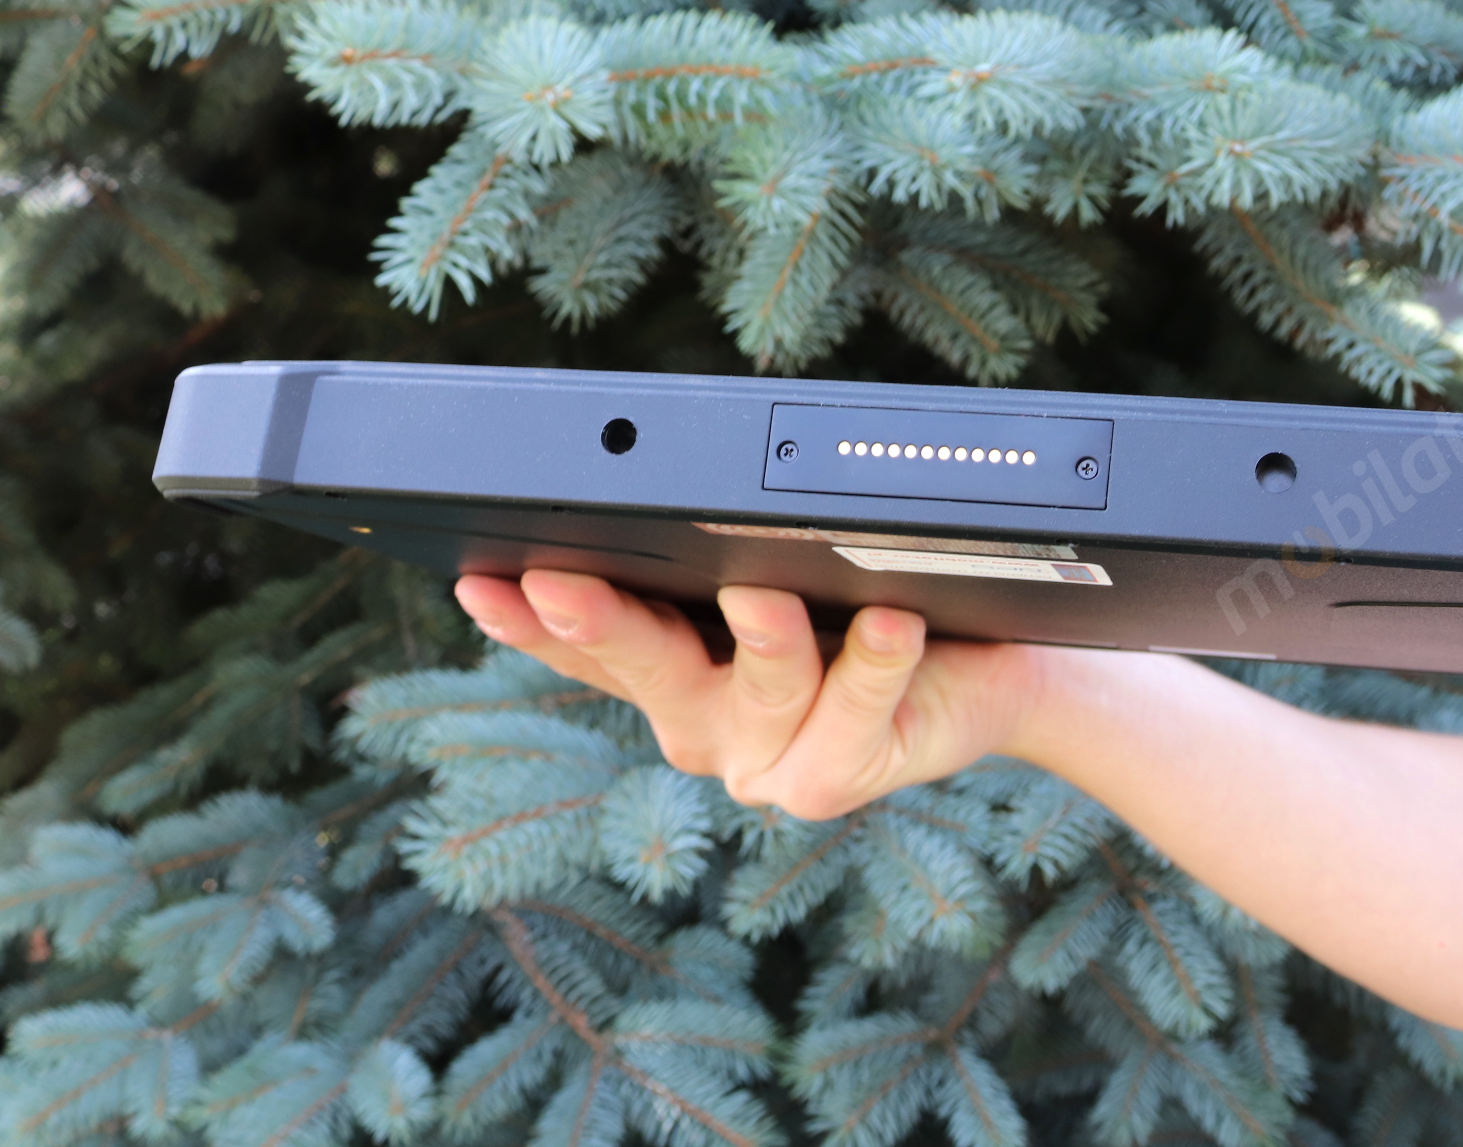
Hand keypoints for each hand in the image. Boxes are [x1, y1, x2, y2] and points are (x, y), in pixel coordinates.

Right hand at [453, 571, 1049, 818]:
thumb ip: (721, 548)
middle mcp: (701, 726)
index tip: (480, 578)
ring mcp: (764, 762)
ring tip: (764, 594)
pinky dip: (874, 661)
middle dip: (598, 622)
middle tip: (558, 579)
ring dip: (764, 638)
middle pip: (645, 667)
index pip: (584, 642)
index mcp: (669, 671)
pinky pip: (856, 709)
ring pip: (760, 688)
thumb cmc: (866, 598)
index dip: (526, 618)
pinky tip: (889, 621)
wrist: (982, 669)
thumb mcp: (784, 565)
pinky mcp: (834, 779)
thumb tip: (669, 472)